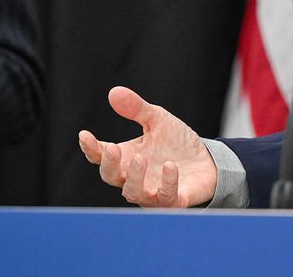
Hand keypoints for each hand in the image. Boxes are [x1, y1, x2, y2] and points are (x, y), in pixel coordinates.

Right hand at [78, 86, 217, 206]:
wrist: (208, 160)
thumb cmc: (177, 143)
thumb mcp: (158, 120)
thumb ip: (136, 108)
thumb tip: (114, 92)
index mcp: (126, 157)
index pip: (101, 156)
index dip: (90, 148)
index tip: (84, 135)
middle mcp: (134, 178)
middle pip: (111, 176)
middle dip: (109, 164)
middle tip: (112, 149)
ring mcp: (152, 191)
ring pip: (133, 192)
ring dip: (134, 177)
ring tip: (140, 158)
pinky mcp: (173, 200)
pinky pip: (165, 197)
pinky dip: (166, 183)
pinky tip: (170, 166)